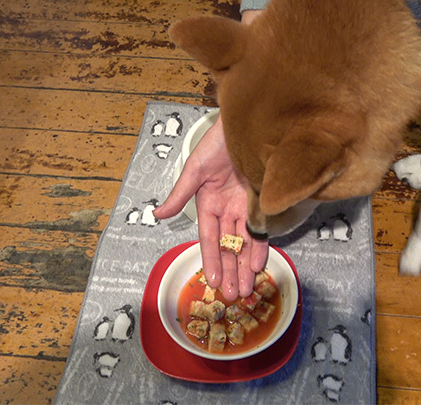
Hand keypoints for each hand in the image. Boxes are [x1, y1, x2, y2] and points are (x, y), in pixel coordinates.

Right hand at [154, 117, 268, 299]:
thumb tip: (157, 215)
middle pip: (229, 246)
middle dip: (231, 270)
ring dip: (245, 265)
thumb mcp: (195, 169)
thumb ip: (180, 194)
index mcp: (209, 203)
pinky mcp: (263, 199)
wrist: (249, 124)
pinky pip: (262, 227)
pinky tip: (260, 264)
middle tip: (234, 296)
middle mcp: (228, 208)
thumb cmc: (218, 142)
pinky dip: (261, 245)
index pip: (209, 238)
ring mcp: (247, 205)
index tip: (212, 282)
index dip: (211, 260)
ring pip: (246, 242)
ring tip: (247, 288)